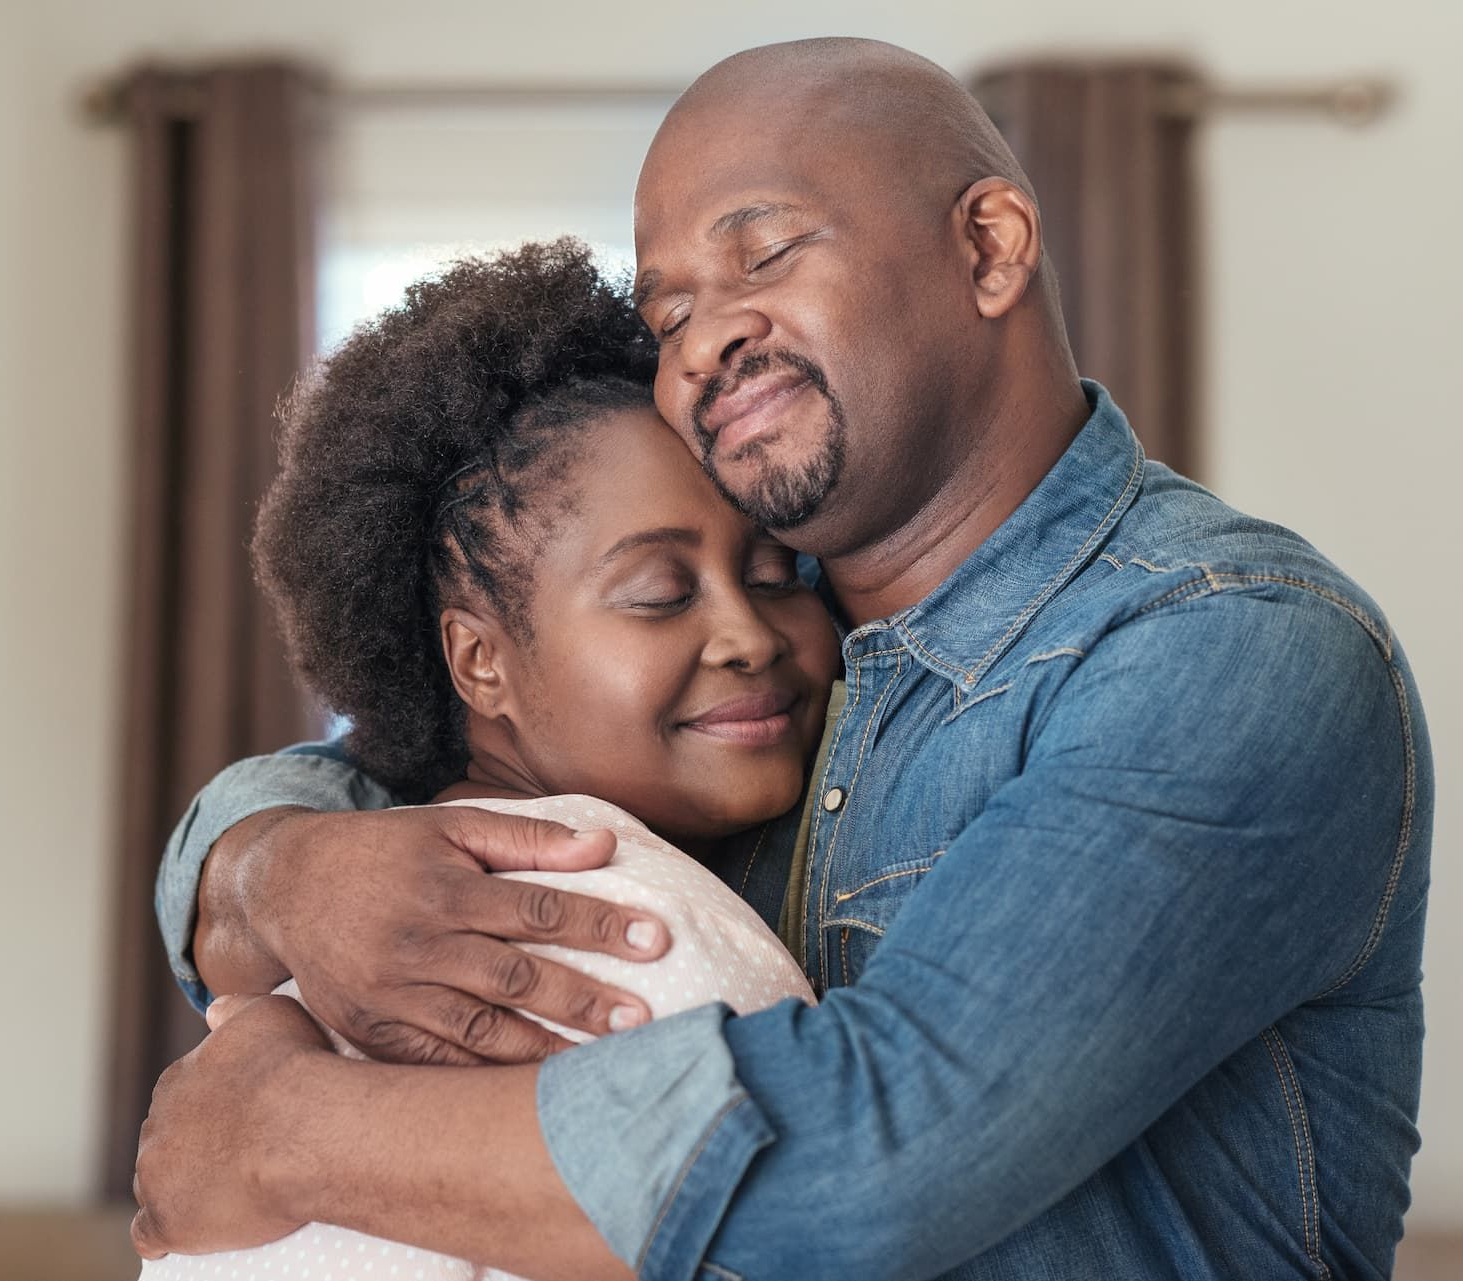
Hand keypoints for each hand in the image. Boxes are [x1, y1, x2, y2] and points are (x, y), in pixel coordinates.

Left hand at [131, 995, 326, 1258]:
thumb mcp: (269, 1014)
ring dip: (180, 1188)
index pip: (180, 1097)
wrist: (304, 1125)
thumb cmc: (295, 1068)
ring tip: (220, 1193)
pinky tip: (183, 1233)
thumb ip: (235, 1010)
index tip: (237, 1117)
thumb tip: (214, 1009)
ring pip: (156, 1185)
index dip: (209, 1109)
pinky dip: (164, 1235)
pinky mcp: (167, 1220)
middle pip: (166, 1141)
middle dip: (192, 1148)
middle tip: (236, 1155)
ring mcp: (157, 1174)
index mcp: (178, 1080)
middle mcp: (157, 1124)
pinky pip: (148, 1234)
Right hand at [197, 805, 669, 1064]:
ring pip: (478, 1032)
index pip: (538, 909)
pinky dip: (480, 1080)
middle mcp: (417, 944)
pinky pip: (433, 1064)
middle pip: (515, 977)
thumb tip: (606, 844)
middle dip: (583, 998)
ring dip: (543, 1051)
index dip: (599, 924)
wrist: (284, 886)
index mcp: (444, 887)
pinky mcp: (369, 1033)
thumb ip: (530, 838)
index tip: (655, 939)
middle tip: (642, 1018)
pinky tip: (525, 1092)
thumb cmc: (384, 850)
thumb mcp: (451, 825)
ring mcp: (390, 995)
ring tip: (598, 1068)